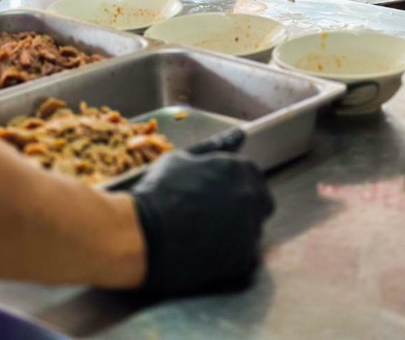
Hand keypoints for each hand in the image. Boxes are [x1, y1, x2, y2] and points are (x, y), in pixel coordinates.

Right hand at [131, 152, 274, 294]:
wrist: (143, 234)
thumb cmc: (157, 193)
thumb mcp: (179, 161)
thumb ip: (206, 156)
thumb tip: (224, 146)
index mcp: (237, 169)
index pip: (252, 175)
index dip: (237, 184)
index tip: (223, 193)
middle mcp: (250, 196)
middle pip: (261, 202)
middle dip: (246, 207)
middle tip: (219, 216)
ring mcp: (249, 227)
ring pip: (252, 230)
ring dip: (237, 232)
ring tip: (207, 236)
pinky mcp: (242, 257)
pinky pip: (243, 255)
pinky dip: (229, 255)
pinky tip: (207, 253)